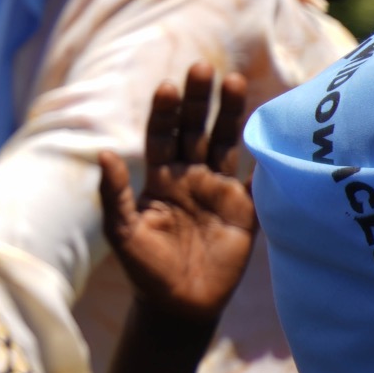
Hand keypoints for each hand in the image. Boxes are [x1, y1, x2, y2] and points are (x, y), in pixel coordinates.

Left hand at [99, 66, 257, 330]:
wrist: (179, 305)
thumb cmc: (144, 268)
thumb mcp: (123, 232)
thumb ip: (115, 194)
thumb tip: (103, 154)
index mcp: (159, 177)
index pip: (162, 135)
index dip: (165, 111)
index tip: (167, 86)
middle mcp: (189, 176)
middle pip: (195, 129)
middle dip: (199, 100)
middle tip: (202, 68)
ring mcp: (218, 190)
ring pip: (225, 143)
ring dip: (230, 115)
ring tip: (235, 81)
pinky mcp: (245, 211)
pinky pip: (256, 179)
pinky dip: (263, 157)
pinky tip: (270, 130)